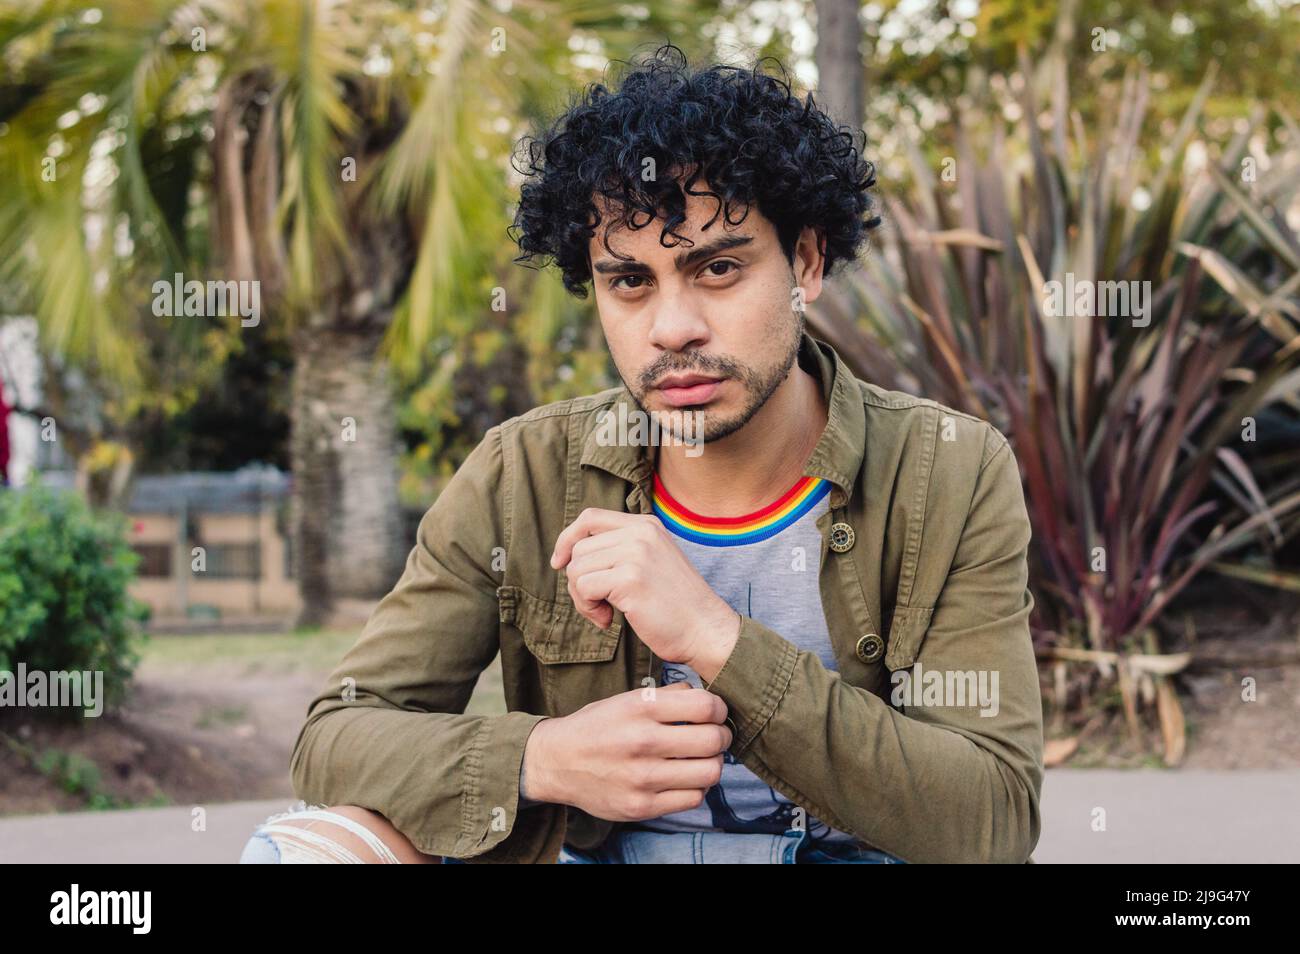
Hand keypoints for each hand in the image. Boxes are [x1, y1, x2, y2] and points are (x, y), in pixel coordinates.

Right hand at [520, 683, 731, 818]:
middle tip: (716, 736)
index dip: (720, 709)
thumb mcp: (626, 699)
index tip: (716, 713)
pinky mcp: (641, 806)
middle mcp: (642, 741)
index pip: (705, 706)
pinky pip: (693, 798)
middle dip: (722, 736)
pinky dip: (697, 788)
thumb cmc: (597, 727)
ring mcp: (642, 777)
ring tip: (702, 759)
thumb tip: (707, 697)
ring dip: (713, 764)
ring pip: (709, 772)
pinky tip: (686, 778)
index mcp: (640, 707)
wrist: (556, 762)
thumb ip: (667, 696)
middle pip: (713, 740)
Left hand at [550, 508, 740, 670]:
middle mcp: (641, 533)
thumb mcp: (652, 562)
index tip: (559, 562)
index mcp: (646, 526)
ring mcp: (636, 554)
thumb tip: (571, 555)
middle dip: (577, 581)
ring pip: (577, 569)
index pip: (589, 518)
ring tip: (606, 613)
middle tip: (598, 605)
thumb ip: (621, 550)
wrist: (705, 630)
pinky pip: (583, 588)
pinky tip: (608, 620)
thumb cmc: (676, 605)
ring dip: (582, 599)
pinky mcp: (630, 579)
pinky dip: (588, 609)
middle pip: (579, 549)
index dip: (567, 539)